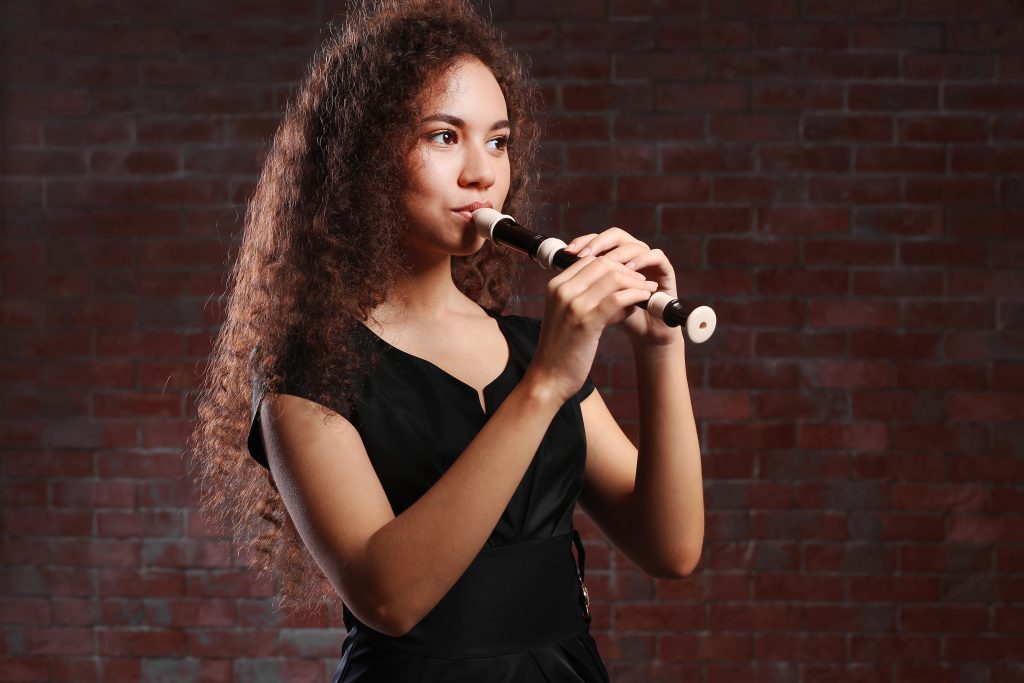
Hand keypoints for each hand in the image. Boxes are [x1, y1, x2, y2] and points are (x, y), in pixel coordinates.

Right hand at [527, 250, 659, 401]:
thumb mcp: (570, 317)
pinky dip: (634, 295)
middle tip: (644, 280)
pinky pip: (617, 299)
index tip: (630, 273)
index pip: (589, 260)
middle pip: (602, 264)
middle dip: (628, 269)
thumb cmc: (562, 350)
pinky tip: (644, 299)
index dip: (614, 264)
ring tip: (648, 289)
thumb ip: (591, 300)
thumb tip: (623, 292)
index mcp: (556, 286)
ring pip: (612, 277)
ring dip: (635, 281)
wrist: (549, 377)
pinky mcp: (586, 321)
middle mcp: (562, 291)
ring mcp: (573, 305)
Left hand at [564, 228, 680, 346]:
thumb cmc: (614, 317)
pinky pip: (656, 256)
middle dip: (599, 243)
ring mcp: (648, 261)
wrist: (642, 335)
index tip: (568, 251)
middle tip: (585, 254)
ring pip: (633, 244)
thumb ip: (583, 282)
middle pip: (615, 235)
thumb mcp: (592, 300)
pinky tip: (629, 269)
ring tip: (606, 264)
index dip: (583, 241)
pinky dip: (643, 259)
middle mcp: (630, 256)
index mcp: (612, 258)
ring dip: (618, 252)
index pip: (597, 239)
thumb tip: (558, 264)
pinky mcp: (665, 271)